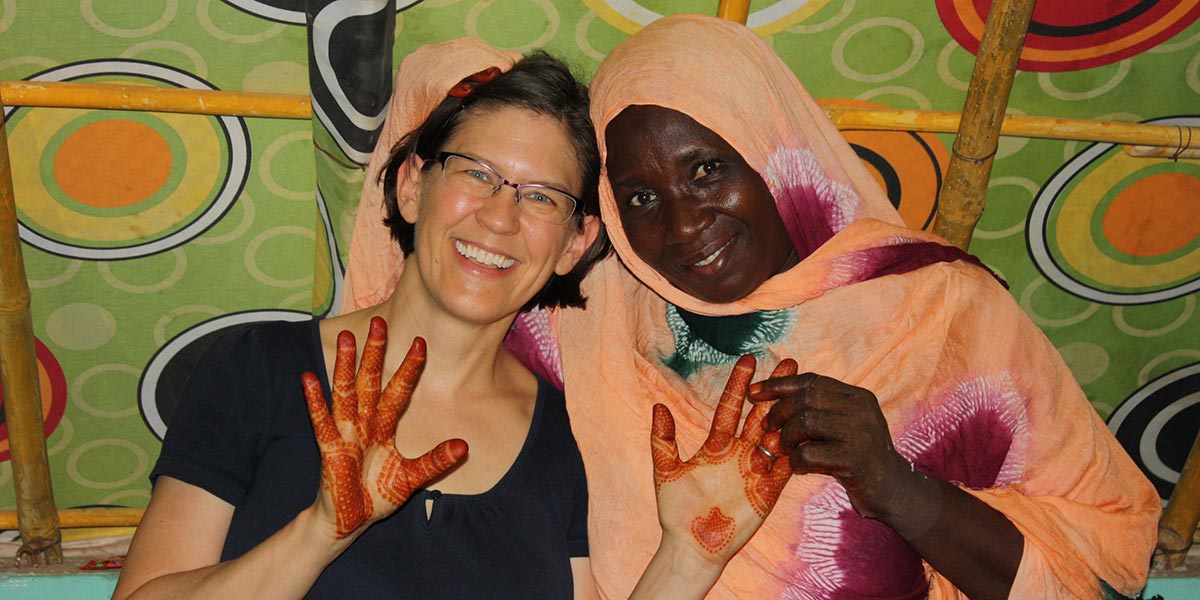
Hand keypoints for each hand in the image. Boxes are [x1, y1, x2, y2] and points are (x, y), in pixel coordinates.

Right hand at [302, 317, 467, 537]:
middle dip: (375, 353)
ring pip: (346, 392)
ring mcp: (345, 432)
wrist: (350, 521)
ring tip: (345, 338)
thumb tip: (465, 446)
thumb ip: (436, 461)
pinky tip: (308, 378)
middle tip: (379, 322)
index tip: (421, 342)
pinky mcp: (328, 448)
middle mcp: (364, 423)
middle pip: (371, 381)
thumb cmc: (378, 496)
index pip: (399, 391)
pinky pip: (321, 420)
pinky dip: (315, 400)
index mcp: (384, 426)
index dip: (409, 368)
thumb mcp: (413, 478)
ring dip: (345, 366)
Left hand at [650, 355, 795, 566]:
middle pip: (761, 414)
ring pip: (777, 436)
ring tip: (799, 392)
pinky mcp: (768, 491)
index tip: (749, 359)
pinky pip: (786, 467)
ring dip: (788, 415)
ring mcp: (756, 471)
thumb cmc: (676, 510)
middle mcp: (739, 454)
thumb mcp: (666, 471)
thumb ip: (663, 440)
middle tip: (790, 363)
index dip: (739, 384)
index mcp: (716, 446)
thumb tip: (659, 406)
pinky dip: (796, 451)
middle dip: (775, 390)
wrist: (691, 546)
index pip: (731, 408)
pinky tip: (807, 431)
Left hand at [748, 372, 910, 519]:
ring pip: (806, 421)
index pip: (811, 381)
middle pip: (806, 398)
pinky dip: (796, 460)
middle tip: (767, 428)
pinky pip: (810, 453)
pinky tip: (799, 467)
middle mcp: (861, 409)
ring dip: (787, 437)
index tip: (753, 392)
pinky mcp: (855, 459)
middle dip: (779, 412)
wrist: (892, 489)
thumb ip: (819, 409)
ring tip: (785, 450)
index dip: (779, 385)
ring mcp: (861, 433)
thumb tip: (772, 395)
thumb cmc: (857, 456)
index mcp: (857, 396)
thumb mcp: (842, 425)